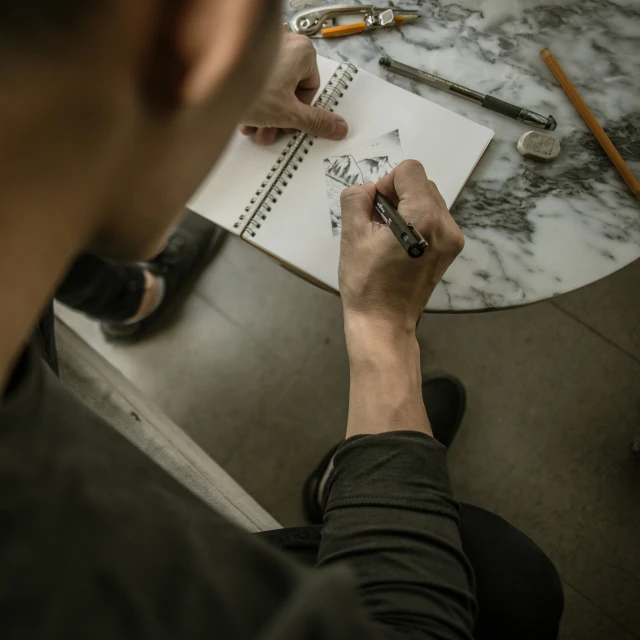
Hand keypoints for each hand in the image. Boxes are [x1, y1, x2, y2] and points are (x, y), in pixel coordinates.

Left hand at [240, 34, 348, 144]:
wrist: (211, 87)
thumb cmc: (249, 91)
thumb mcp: (289, 114)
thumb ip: (316, 121)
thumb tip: (337, 127)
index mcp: (302, 51)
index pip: (311, 88)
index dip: (301, 112)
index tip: (291, 123)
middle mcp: (284, 43)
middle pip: (290, 90)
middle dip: (279, 118)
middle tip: (272, 131)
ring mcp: (262, 49)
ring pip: (272, 89)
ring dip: (265, 116)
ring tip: (254, 127)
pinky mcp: (243, 57)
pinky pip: (255, 82)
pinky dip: (251, 102)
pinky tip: (244, 116)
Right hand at [339, 160, 463, 334]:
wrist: (384, 323)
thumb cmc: (367, 284)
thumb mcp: (352, 236)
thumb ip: (356, 199)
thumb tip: (368, 189)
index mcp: (423, 217)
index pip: (410, 171)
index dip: (386, 183)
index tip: (375, 208)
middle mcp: (445, 225)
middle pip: (421, 183)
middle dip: (396, 195)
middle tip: (377, 223)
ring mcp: (452, 239)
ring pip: (428, 199)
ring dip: (406, 207)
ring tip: (387, 235)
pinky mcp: (450, 250)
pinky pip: (434, 218)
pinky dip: (416, 221)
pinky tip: (399, 243)